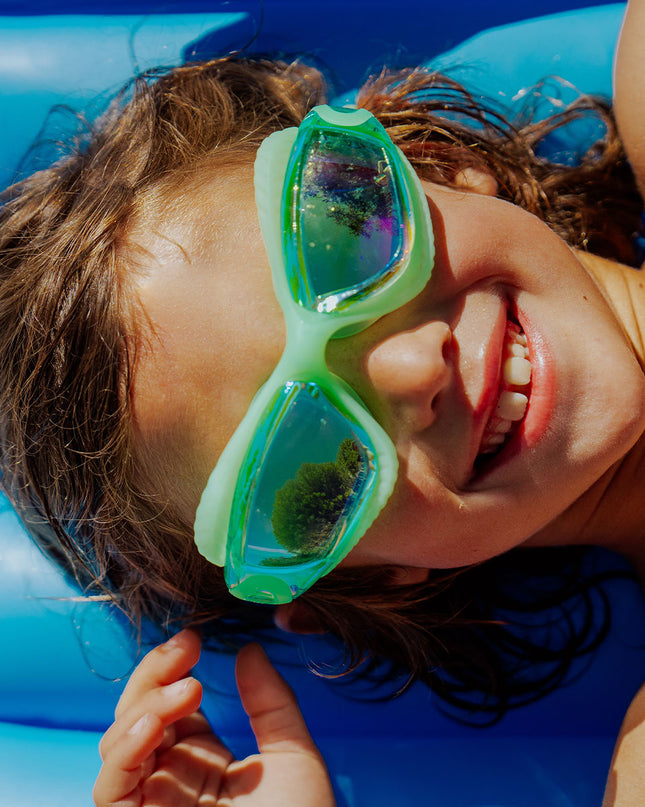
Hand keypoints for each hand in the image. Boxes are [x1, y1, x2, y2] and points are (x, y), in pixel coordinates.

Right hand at [93, 628, 335, 806]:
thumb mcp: (292, 756)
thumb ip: (269, 702)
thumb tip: (248, 649)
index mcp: (204, 763)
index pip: (172, 705)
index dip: (174, 667)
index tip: (194, 637)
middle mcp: (172, 781)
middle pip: (139, 715)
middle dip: (155, 674)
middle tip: (184, 646)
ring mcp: (152, 806)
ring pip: (119, 743)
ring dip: (145, 705)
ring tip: (187, 687)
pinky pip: (111, 787)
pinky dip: (125, 749)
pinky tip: (154, 723)